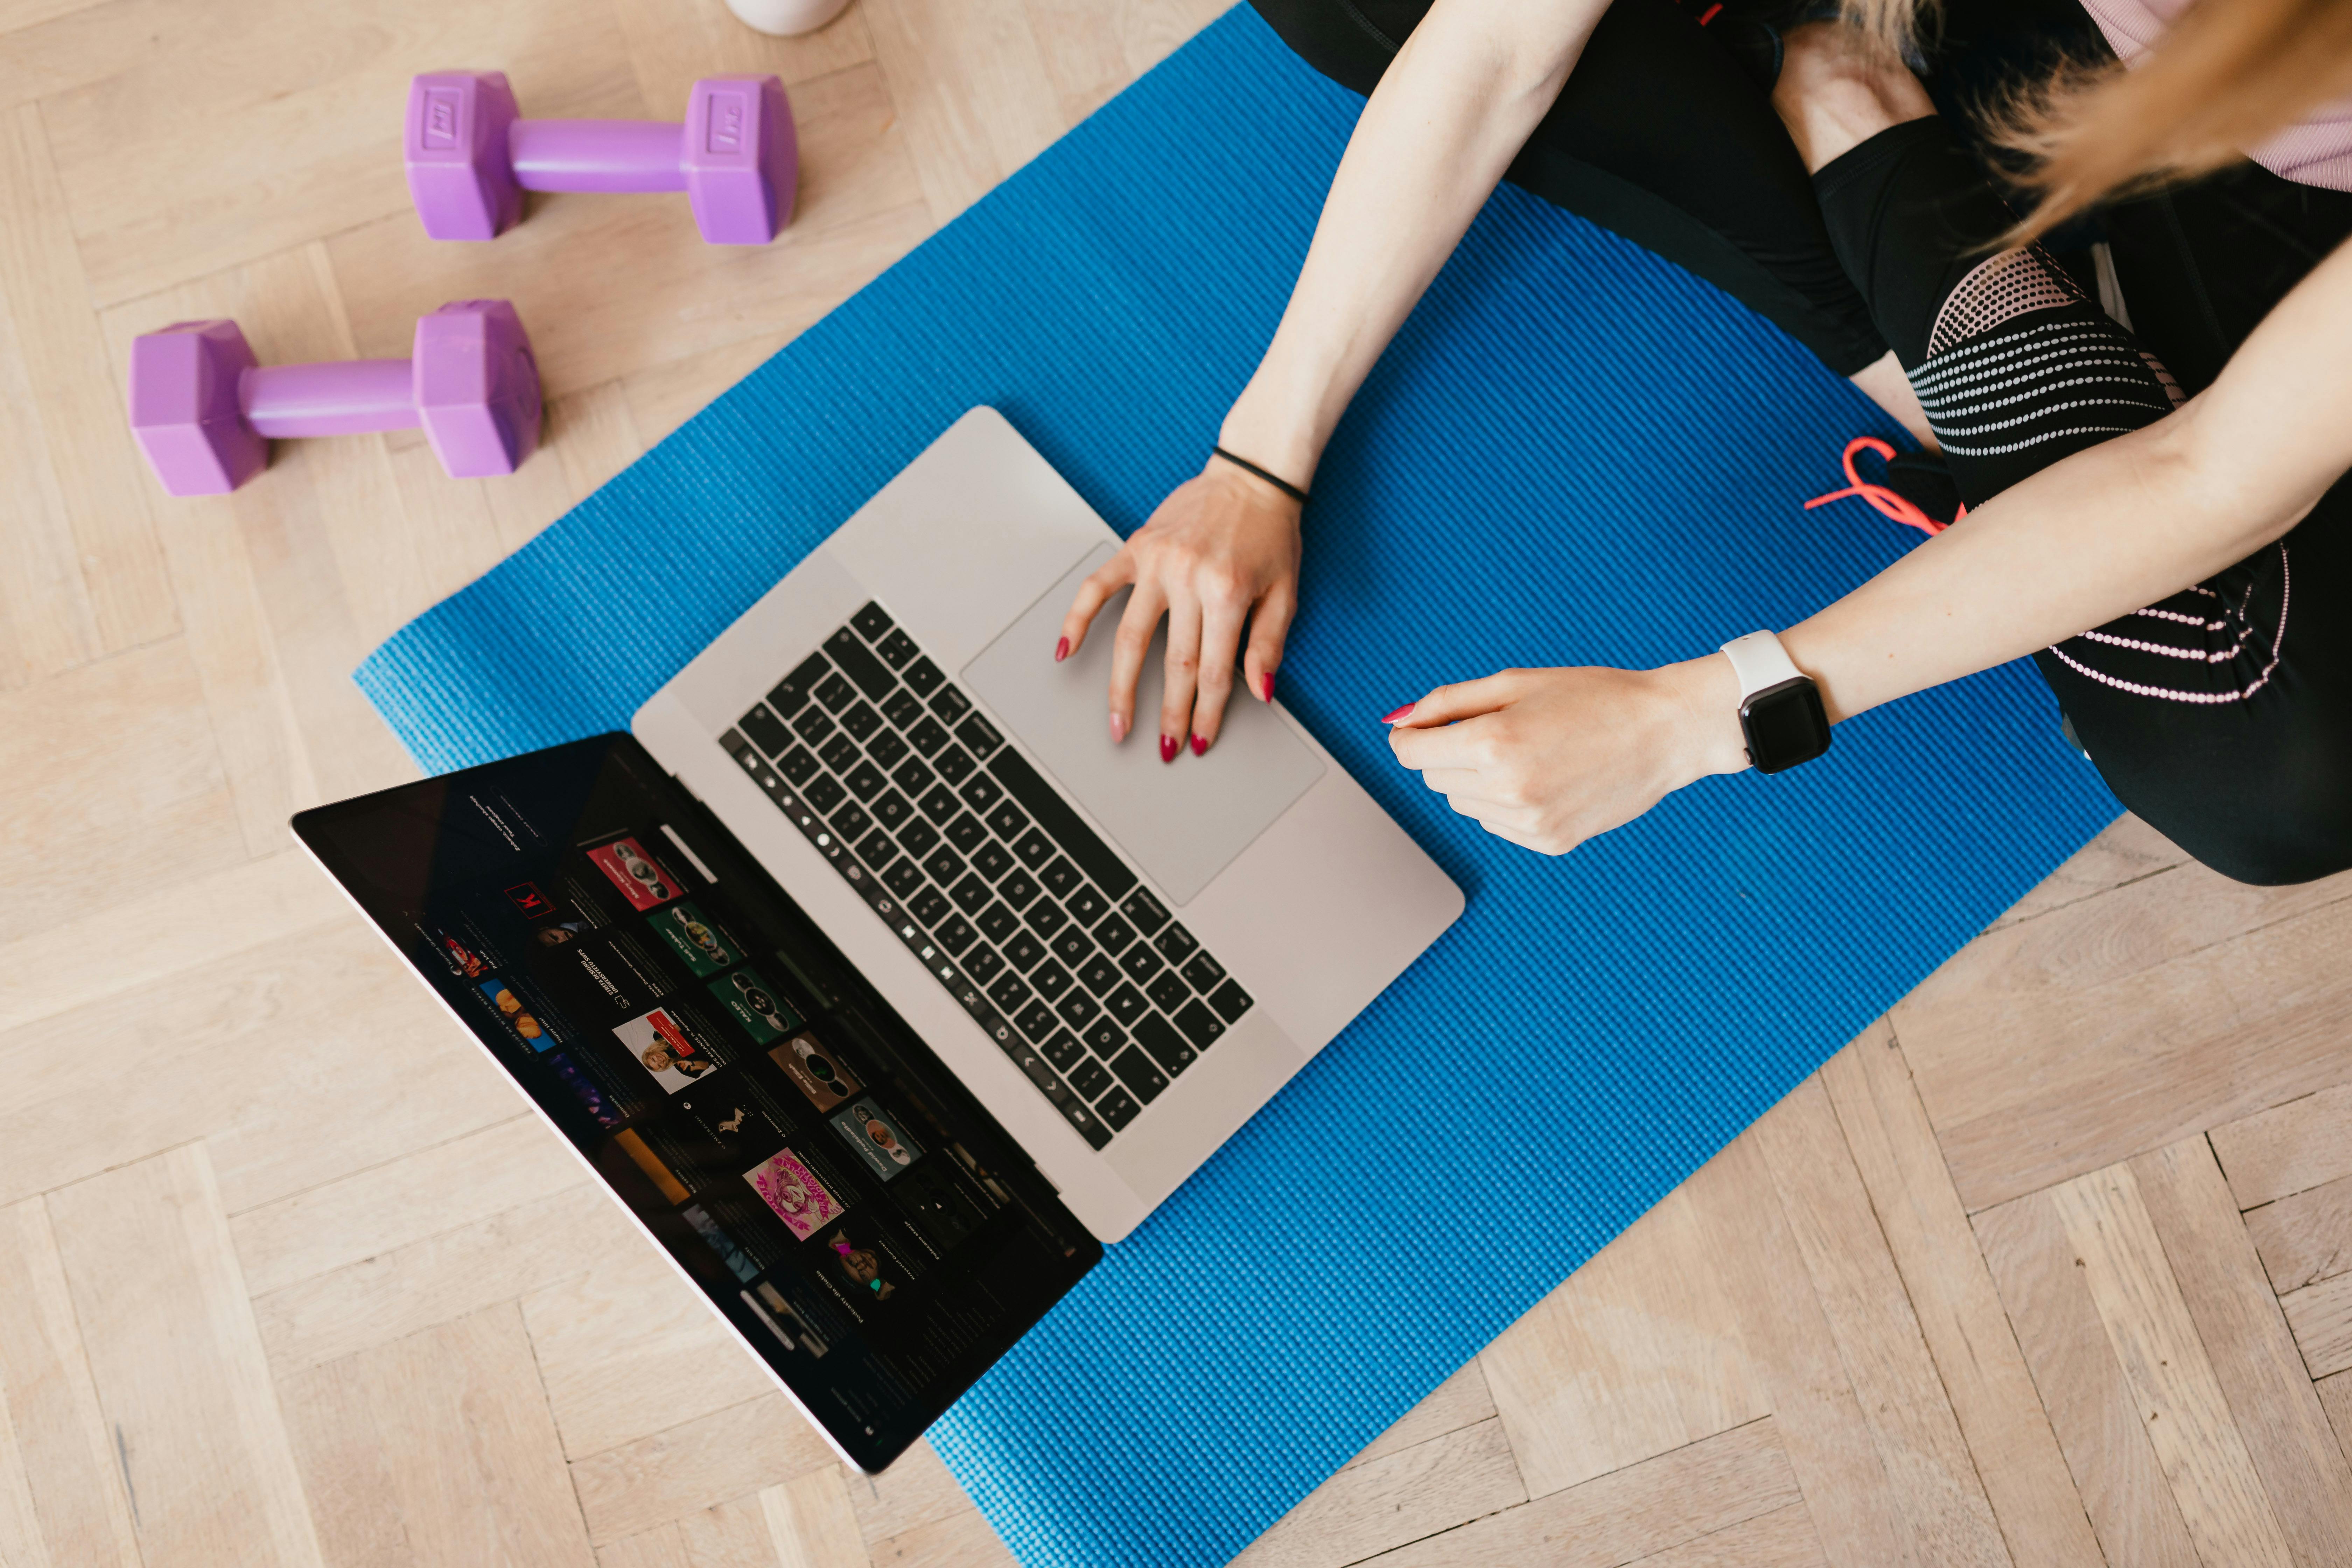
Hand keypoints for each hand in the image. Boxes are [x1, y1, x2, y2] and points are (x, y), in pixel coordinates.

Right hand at [1058, 459, 1302, 757]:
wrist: (1253, 476)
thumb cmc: (1271, 533)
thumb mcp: (1285, 591)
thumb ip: (1268, 643)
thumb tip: (1259, 691)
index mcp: (1229, 591)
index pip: (1215, 670)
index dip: (1207, 713)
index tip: (1200, 741)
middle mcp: (1189, 578)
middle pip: (1175, 663)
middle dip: (1171, 713)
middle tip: (1165, 747)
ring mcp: (1157, 562)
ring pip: (1132, 637)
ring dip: (1123, 687)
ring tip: (1118, 722)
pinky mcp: (1136, 546)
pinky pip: (1097, 586)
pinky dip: (1077, 619)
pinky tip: (1066, 651)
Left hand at [1385, 658, 1751, 853]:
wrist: (1665, 732)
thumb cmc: (1595, 698)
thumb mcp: (1516, 682)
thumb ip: (1449, 701)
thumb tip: (1398, 722)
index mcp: (1493, 742)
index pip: (1410, 753)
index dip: (1410, 736)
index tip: (1422, 727)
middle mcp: (1506, 789)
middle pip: (1433, 778)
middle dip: (1448, 753)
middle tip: (1496, 728)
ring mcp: (1528, 822)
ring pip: (1461, 803)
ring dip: (1477, 779)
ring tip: (1527, 752)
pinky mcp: (1548, 841)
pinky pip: (1495, 823)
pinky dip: (1505, 802)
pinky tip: (1544, 777)